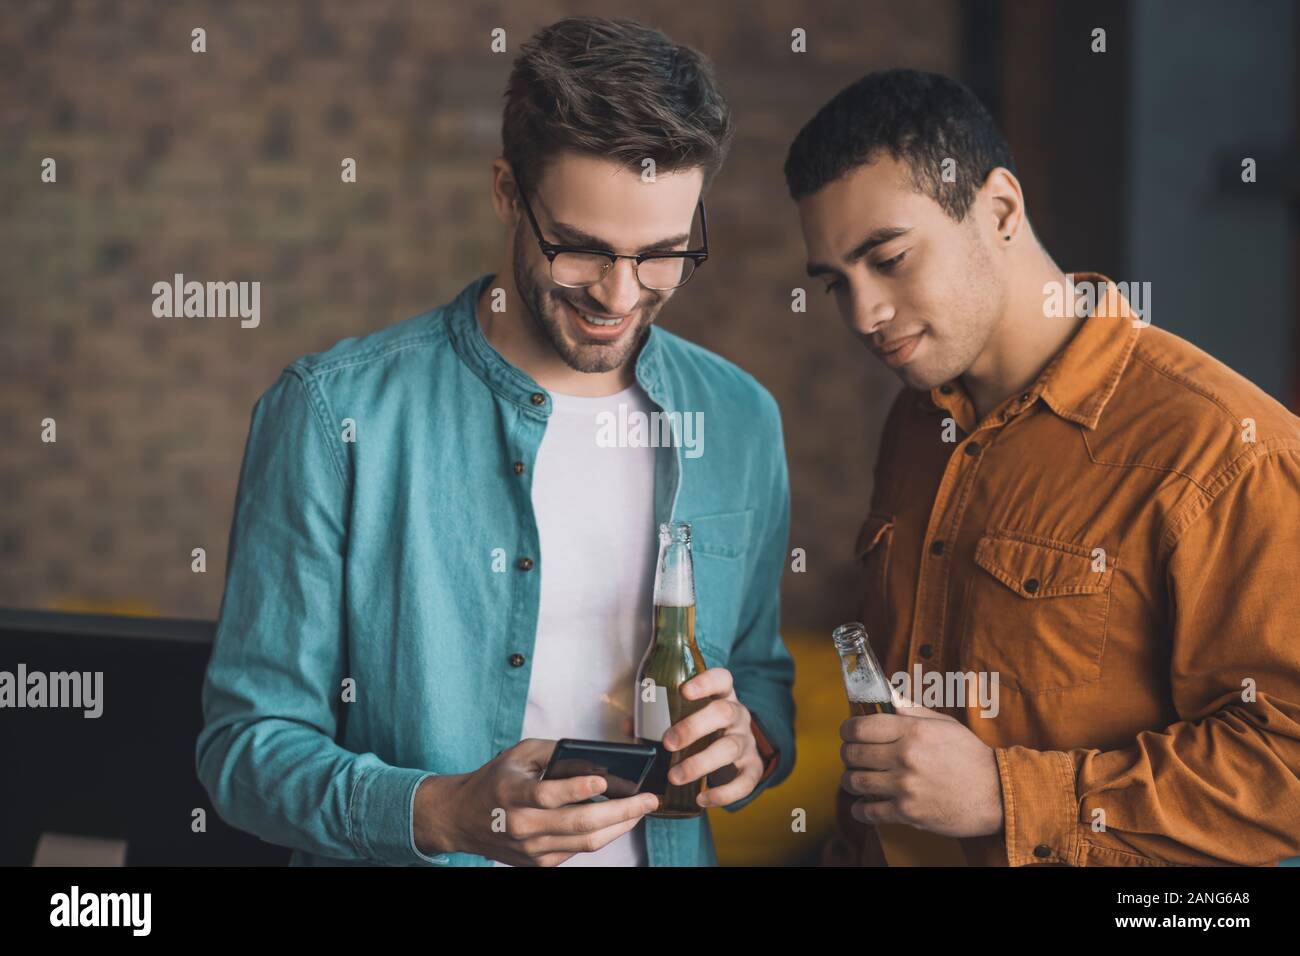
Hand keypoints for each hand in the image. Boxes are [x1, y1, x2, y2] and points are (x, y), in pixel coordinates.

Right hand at [414, 739, 658, 865]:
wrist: (462, 818)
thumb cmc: (496, 780)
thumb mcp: (519, 754)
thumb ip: (554, 753)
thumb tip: (596, 759)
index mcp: (512, 794)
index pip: (548, 795)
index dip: (576, 788)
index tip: (604, 779)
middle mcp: (521, 826)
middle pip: (578, 824)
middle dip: (621, 812)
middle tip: (649, 800)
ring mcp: (531, 849)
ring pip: (585, 842)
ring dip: (619, 826)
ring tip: (641, 810)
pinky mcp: (538, 863)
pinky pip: (578, 850)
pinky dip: (601, 835)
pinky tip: (617, 820)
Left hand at [661, 667, 764, 807]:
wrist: (739, 752)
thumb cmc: (705, 730)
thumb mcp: (689, 717)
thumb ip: (659, 718)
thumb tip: (629, 725)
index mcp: (722, 696)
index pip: (721, 679)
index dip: (705, 682)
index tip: (684, 691)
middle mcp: (738, 716)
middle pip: (723, 713)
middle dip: (694, 727)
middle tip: (668, 743)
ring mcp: (747, 742)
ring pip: (729, 748)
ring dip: (700, 763)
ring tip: (675, 777)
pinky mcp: (754, 768)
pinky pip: (745, 782)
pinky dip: (724, 793)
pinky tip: (703, 799)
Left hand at [839, 697, 1003, 837]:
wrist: (997, 793)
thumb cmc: (971, 756)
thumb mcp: (944, 724)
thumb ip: (912, 709)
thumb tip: (889, 695)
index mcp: (912, 731)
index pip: (860, 727)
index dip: (847, 730)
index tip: (847, 734)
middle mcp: (904, 756)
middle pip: (852, 754)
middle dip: (847, 754)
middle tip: (852, 757)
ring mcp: (905, 786)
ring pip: (855, 782)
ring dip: (851, 780)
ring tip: (857, 779)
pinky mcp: (908, 812)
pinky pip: (868, 811)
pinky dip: (860, 809)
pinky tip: (863, 805)